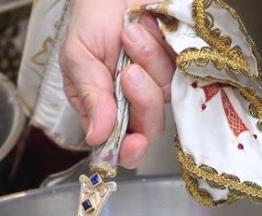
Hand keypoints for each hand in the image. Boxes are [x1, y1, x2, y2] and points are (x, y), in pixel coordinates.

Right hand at [59, 0, 175, 168]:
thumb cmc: (92, 18)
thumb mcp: (78, 56)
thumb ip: (89, 96)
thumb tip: (97, 137)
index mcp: (105, 109)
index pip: (120, 146)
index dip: (129, 151)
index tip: (134, 143)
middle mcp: (134, 102)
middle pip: (149, 125)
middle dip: (141, 99)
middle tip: (127, 71)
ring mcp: (159, 83)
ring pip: (165, 93)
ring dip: (149, 60)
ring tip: (131, 33)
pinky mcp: (180, 64)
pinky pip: (184, 67)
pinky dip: (166, 46)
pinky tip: (151, 30)